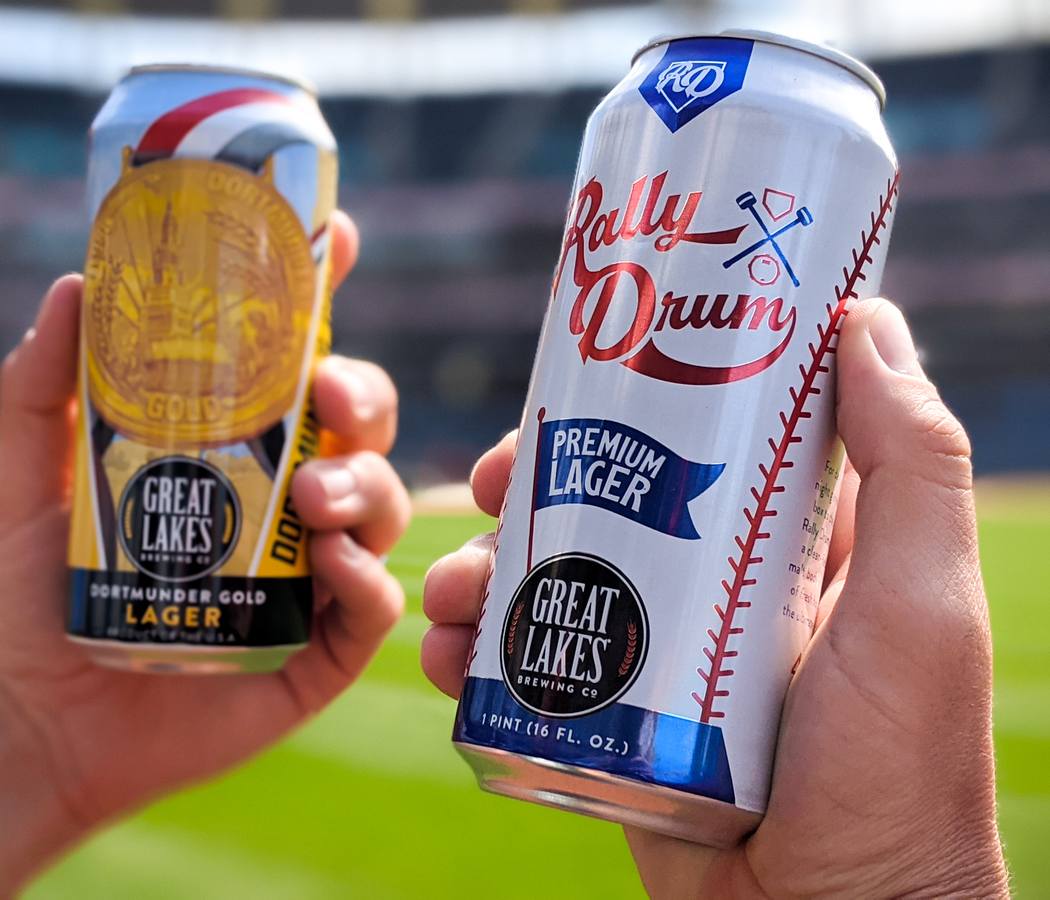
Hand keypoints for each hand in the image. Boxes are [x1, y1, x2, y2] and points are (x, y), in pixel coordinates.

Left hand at [0, 210, 410, 898]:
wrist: (47, 717)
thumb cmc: (47, 591)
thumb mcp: (31, 477)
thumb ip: (40, 386)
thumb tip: (72, 285)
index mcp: (241, 447)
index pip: (302, 362)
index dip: (331, 298)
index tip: (344, 241)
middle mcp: (291, 500)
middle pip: (363, 425)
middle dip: (363, 395)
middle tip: (325, 398)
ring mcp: (316, 572)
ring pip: (384, 505)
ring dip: (366, 487)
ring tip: (311, 500)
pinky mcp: (323, 648)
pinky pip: (375, 606)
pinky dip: (369, 581)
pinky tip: (335, 568)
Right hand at [423, 299, 1008, 898]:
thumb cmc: (898, 771)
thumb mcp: (919, 605)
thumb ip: (913, 466)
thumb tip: (861, 317)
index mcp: (792, 539)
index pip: (703, 432)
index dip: (630, 394)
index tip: (568, 376)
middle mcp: (721, 582)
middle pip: (603, 497)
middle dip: (528, 483)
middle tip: (481, 487)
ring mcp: (660, 649)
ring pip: (551, 576)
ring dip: (479, 570)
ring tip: (442, 593)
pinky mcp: (612, 714)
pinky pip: (528, 663)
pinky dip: (472, 652)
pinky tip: (441, 656)